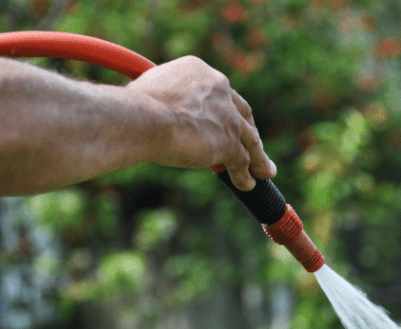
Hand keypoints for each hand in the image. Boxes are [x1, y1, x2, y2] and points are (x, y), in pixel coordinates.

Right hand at [126, 56, 275, 190]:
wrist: (143, 118)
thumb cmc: (134, 106)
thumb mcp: (148, 90)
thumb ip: (161, 98)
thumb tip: (149, 107)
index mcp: (200, 71)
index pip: (218, 91)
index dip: (222, 108)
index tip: (220, 119)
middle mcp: (219, 89)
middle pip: (241, 112)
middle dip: (248, 129)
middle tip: (252, 143)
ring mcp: (227, 117)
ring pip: (249, 139)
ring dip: (258, 157)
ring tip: (265, 170)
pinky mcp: (229, 142)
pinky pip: (241, 162)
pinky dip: (245, 175)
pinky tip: (247, 184)